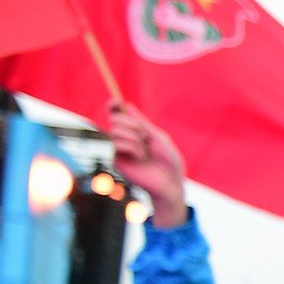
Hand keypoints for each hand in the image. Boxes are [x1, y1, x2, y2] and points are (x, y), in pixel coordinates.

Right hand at [106, 103, 185, 225]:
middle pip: (116, 120)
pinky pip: (116, 144)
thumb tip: (127, 105)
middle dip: (133, 125)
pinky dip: (132, 147)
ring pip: (115, 131)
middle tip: (146, 137)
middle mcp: (124, 140)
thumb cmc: (168, 161)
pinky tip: (140, 157)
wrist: (170, 181)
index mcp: (134, 133)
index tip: (115, 101)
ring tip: (145, 151)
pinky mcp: (115, 160)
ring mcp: (118, 150)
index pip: (117, 115)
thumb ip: (142, 122)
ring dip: (134, 138)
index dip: (113, 106)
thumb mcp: (158, 137)